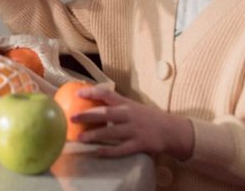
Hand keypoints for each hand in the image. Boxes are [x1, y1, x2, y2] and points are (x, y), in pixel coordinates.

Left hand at [72, 85, 193, 160]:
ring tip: (80, 138)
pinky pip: (121, 149)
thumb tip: (92, 101)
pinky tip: (97, 152)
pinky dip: (108, 151)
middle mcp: (129, 115)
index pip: (107, 94)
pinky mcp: (140, 144)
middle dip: (88, 115)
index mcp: (126, 103)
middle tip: (72, 117)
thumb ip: (116, 104)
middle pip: (106, 113)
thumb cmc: (147, 117)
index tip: (77, 93)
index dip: (92, 92)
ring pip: (111, 132)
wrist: (172, 130)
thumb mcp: (133, 106)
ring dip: (94, 135)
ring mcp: (134, 130)